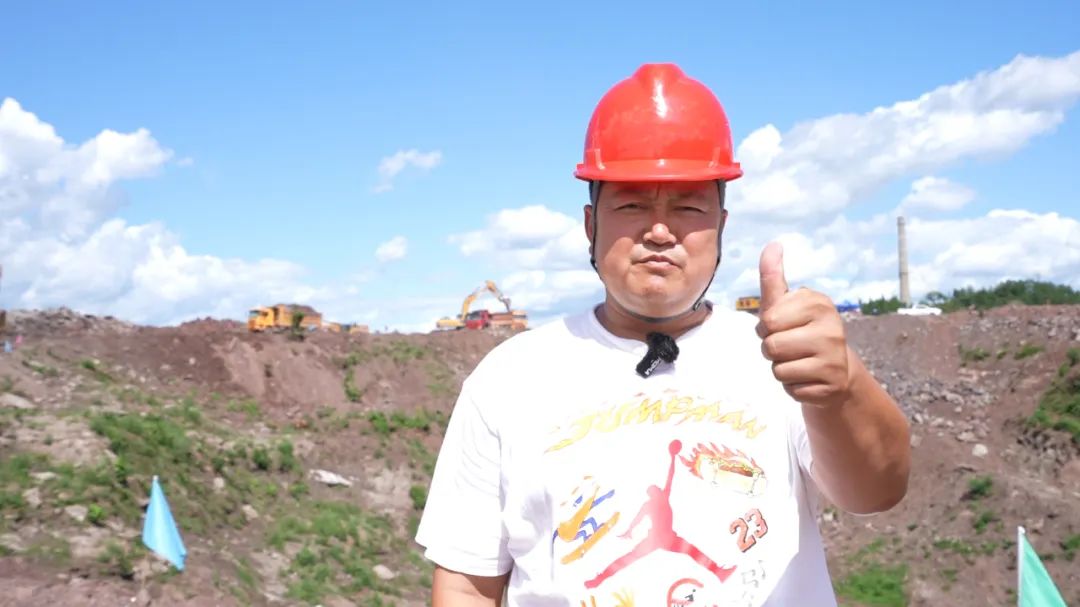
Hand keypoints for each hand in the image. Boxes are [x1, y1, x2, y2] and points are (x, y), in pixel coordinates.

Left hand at [756, 242, 851, 408]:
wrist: (835, 370)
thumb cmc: (800, 331)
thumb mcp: (785, 304)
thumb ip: (773, 277)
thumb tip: (772, 245)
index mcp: (818, 303)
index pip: (768, 320)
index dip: (767, 327)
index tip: (784, 325)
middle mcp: (832, 328)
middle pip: (770, 346)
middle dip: (771, 349)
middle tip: (790, 346)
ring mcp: (834, 358)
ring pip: (778, 369)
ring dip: (781, 369)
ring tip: (799, 361)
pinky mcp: (832, 385)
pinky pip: (790, 389)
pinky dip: (792, 386)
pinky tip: (808, 378)